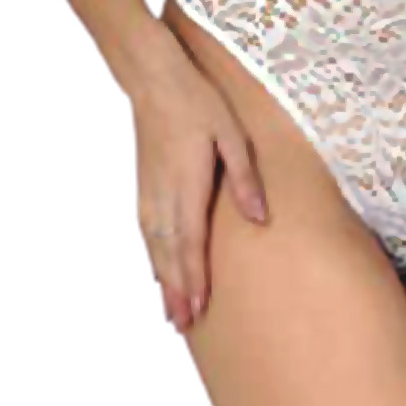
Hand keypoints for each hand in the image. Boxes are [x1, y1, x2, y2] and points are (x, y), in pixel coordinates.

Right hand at [131, 48, 269, 333]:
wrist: (154, 79)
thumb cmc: (198, 102)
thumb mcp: (232, 134)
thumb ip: (244, 179)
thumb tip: (260, 218)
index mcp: (188, 185)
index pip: (191, 244)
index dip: (194, 280)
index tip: (198, 310)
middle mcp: (164, 195)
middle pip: (170, 254)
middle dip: (177, 292)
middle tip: (183, 326)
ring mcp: (150, 191)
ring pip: (155, 246)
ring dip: (163, 280)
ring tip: (172, 312)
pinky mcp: (145, 184)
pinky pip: (147, 232)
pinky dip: (153, 256)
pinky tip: (157, 270)